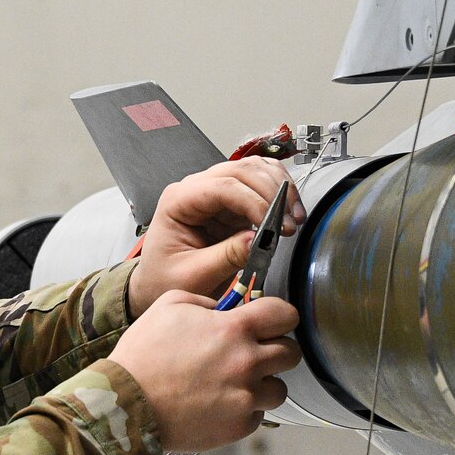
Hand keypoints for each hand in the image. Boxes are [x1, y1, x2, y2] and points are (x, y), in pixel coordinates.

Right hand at [109, 291, 299, 451]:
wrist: (126, 404)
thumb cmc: (144, 353)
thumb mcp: (170, 305)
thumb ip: (207, 302)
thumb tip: (225, 310)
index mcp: (235, 328)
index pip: (286, 314)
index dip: (281, 316)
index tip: (272, 323)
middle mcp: (247, 362)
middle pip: (292, 354)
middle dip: (277, 350)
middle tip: (254, 354)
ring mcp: (245, 397)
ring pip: (280, 389)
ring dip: (264, 384)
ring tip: (236, 384)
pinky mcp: (238, 426)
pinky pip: (257, 416)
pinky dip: (243, 410)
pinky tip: (219, 404)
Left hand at [130, 158, 306, 315]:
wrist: (160, 285)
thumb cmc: (166, 279)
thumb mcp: (193, 276)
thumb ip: (225, 257)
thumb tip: (257, 240)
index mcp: (178, 201)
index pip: (222, 185)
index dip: (253, 201)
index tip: (273, 225)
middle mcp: (197, 189)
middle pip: (242, 170)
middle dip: (272, 193)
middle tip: (289, 223)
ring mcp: (216, 193)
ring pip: (255, 170)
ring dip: (280, 188)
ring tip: (294, 217)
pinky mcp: (232, 204)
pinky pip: (260, 184)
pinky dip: (279, 192)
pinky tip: (289, 210)